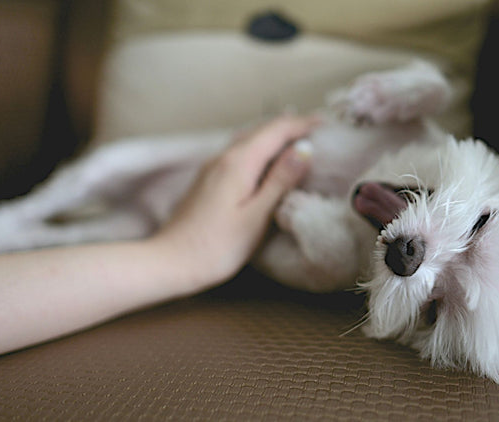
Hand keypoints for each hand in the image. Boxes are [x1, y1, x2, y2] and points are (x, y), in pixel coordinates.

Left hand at [153, 115, 318, 289]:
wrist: (170, 262)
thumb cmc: (217, 246)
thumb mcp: (257, 216)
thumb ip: (280, 181)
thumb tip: (304, 149)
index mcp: (239, 162)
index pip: (276, 130)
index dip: (303, 124)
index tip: (327, 125)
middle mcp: (224, 157)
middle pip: (261, 129)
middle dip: (291, 125)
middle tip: (319, 128)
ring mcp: (213, 167)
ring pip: (249, 138)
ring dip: (275, 135)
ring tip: (299, 139)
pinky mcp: (208, 179)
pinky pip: (240, 151)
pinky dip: (260, 147)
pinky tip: (268, 160)